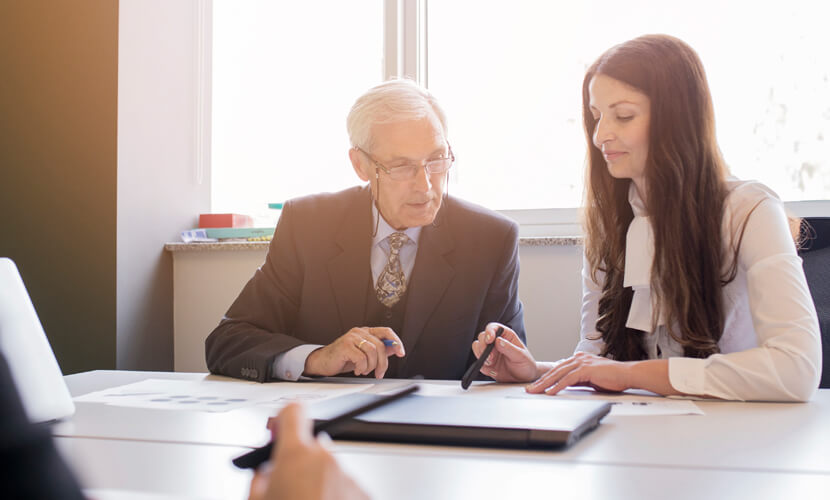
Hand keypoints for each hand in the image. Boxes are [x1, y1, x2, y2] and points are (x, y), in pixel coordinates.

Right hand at [248, 403, 368, 499]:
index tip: (282, 424)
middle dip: (301, 462)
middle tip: (290, 487)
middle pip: (312, 445)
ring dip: (319, 482)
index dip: (286, 417)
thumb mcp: (256, 498)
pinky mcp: (363, 492)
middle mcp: (325, 459)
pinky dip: (335, 495)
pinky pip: (345, 486)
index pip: (294, 411)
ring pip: (329, 469)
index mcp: (296, 455)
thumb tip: (265, 469)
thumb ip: (260, 474)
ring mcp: (346, 476)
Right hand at [303, 327, 404, 377]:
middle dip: (382, 363)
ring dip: (371, 366)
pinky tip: (357, 369)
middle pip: (381, 345)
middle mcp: (359, 332)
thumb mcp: (364, 354)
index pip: (386, 331)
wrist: (323, 362)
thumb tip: (394, 349)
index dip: (396, 341)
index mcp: (365, 332)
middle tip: (379, 373)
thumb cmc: (343, 358)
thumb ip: (378, 350)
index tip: (401, 353)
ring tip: (364, 370)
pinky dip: (362, 367)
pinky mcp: (345, 346)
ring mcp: (352, 337)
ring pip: (373, 351)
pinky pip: (361, 358)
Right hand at [471, 323, 537, 382]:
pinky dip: (483, 366)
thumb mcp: (521, 356)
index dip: (489, 331)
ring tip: (491, 363)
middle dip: (483, 346)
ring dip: (481, 355)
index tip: (490, 340)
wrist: (525, 378)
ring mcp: (490, 353)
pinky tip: (492, 370)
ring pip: (477, 348)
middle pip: (482, 337)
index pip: (493, 328)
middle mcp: (496, 342)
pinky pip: (479, 362)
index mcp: (506, 336)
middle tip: (490, 357)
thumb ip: (510, 348)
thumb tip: (498, 341)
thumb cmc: (526, 364)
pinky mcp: (487, 364)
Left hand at [526, 352, 629, 394]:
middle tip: (529, 389)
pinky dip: (558, 386)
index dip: (546, 378)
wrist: (627, 375)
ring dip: (545, 384)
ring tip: (535, 391)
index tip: (536, 386)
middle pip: (554, 371)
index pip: (558, 370)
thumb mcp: (590, 380)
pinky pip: (568, 379)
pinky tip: (550, 392)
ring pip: (558, 374)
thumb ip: (578, 381)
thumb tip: (566, 386)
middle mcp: (578, 359)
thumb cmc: (613, 378)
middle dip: (540, 381)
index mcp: (578, 360)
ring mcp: (582, 363)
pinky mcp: (586, 369)